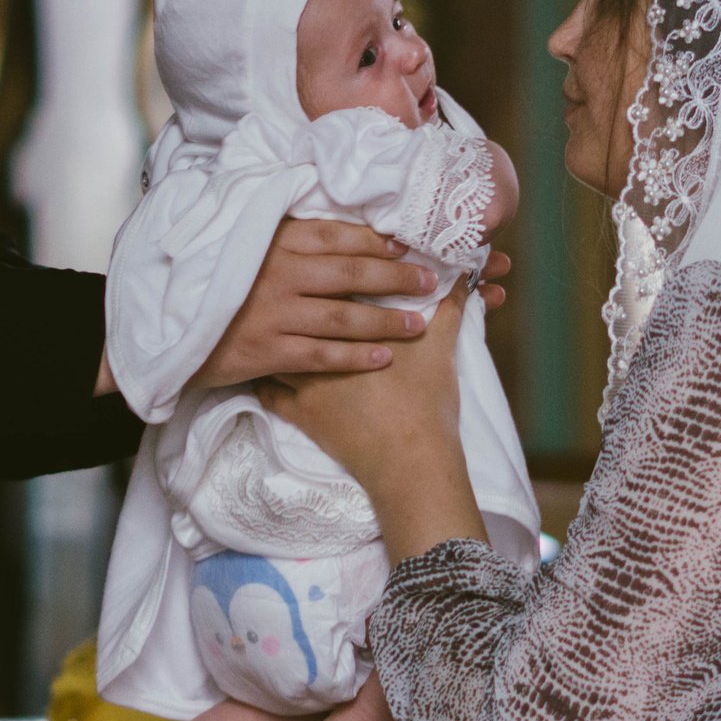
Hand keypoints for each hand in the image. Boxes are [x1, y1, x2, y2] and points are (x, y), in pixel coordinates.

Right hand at [190, 219, 430, 388]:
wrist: (161, 329)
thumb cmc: (203, 281)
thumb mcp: (236, 242)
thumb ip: (277, 233)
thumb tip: (322, 221)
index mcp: (272, 240)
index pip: (337, 235)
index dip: (376, 240)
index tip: (407, 246)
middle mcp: (278, 273)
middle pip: (351, 273)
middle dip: (396, 278)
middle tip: (429, 281)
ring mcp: (273, 313)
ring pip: (343, 316)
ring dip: (386, 320)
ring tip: (418, 324)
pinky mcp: (267, 351)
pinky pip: (322, 355)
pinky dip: (355, 356)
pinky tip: (383, 358)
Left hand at [259, 285, 485, 559]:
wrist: (410, 457)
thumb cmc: (427, 398)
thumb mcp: (443, 345)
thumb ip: (450, 305)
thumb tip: (461, 278)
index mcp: (355, 320)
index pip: (334, 282)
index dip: (327, 270)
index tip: (318, 263)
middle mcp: (322, 343)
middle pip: (296, 307)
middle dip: (287, 293)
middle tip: (279, 283)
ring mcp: (305, 379)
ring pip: (274, 346)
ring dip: (270, 334)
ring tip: (265, 323)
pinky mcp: (299, 413)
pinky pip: (268, 392)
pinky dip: (262, 379)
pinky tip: (259, 371)